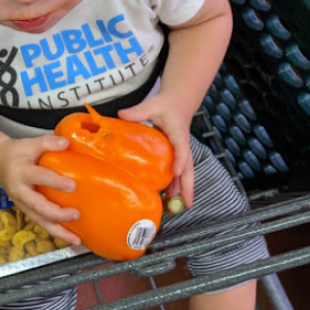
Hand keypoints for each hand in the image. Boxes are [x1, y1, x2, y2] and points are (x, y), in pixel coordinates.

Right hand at [0, 134, 81, 244]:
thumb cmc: (17, 153)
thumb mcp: (29, 143)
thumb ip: (47, 142)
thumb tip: (66, 143)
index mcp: (21, 172)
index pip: (39, 177)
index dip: (55, 182)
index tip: (72, 186)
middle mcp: (20, 191)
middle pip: (38, 207)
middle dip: (57, 214)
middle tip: (76, 215)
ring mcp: (22, 204)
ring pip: (39, 220)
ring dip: (58, 231)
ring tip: (75, 239)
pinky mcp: (26, 210)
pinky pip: (41, 222)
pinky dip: (55, 231)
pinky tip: (70, 237)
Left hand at [118, 91, 194, 206]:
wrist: (179, 102)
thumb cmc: (165, 104)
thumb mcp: (152, 105)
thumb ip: (138, 111)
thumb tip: (120, 114)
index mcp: (178, 133)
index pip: (181, 148)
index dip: (179, 160)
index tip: (175, 172)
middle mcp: (184, 145)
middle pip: (189, 167)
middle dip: (187, 186)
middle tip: (186, 204)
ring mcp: (182, 151)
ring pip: (185, 172)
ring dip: (182, 189)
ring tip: (175, 207)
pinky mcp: (178, 154)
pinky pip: (180, 171)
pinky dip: (176, 184)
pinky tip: (169, 196)